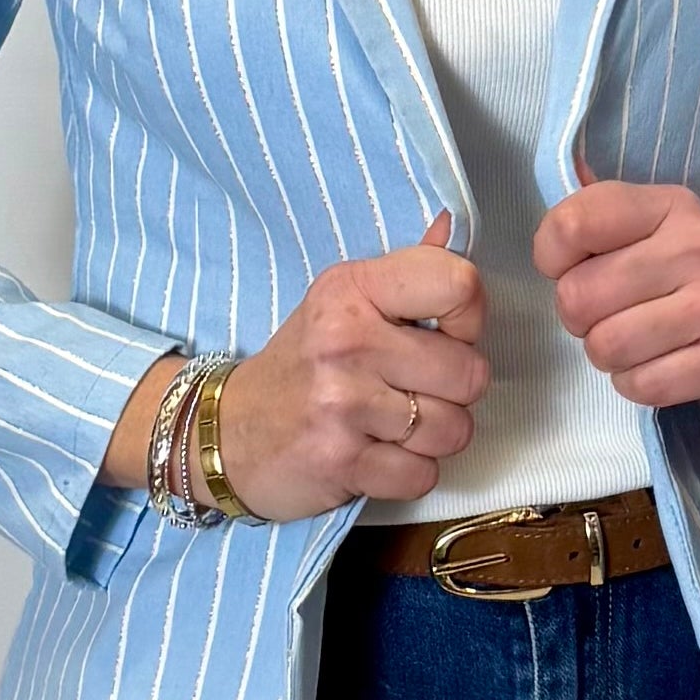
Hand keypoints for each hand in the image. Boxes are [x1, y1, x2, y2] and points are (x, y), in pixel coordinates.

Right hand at [206, 211, 489, 523]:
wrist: (230, 430)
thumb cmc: (304, 362)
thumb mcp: (344, 300)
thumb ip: (406, 270)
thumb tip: (449, 224)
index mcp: (353, 288)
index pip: (459, 284)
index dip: (469, 317)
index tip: (445, 332)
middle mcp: (347, 339)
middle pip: (469, 372)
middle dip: (454, 391)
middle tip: (415, 388)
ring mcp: (343, 403)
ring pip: (454, 429)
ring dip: (433, 436)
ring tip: (395, 423)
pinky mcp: (341, 461)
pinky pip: (424, 475)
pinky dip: (408, 473)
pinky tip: (377, 452)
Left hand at [533, 157, 699, 430]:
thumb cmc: (698, 285)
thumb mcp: (656, 233)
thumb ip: (602, 211)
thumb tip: (564, 165)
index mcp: (672, 205)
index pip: (572, 223)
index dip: (552, 258)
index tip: (573, 269)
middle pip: (579, 296)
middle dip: (581, 320)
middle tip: (611, 318)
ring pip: (607, 345)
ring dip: (610, 358)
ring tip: (638, 345)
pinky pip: (644, 383)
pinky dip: (638, 385)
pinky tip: (661, 369)